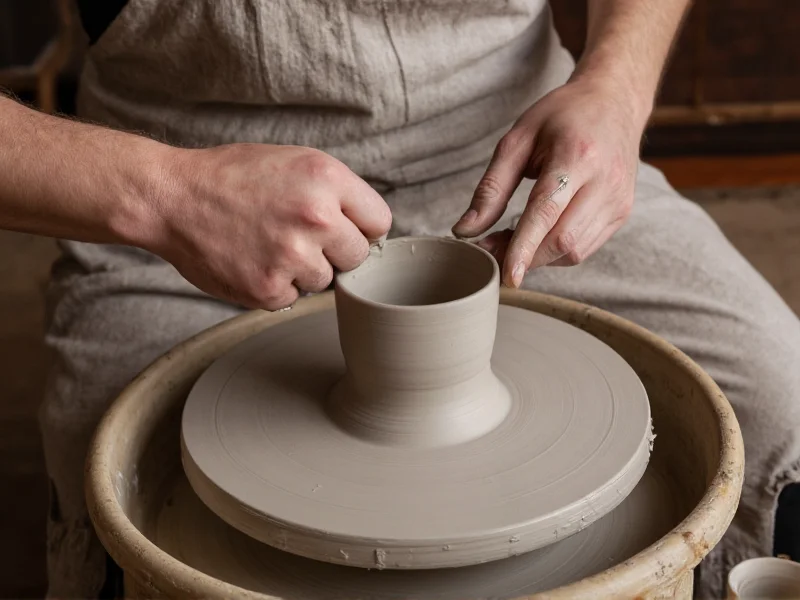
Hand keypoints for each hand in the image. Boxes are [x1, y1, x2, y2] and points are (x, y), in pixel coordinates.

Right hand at [150, 144, 390, 309]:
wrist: (173, 198)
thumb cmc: (234, 178)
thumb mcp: (294, 162)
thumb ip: (337, 193)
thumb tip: (370, 230)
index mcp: (327, 178)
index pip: (379, 222)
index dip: (360, 227)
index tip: (343, 229)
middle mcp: (316, 217)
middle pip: (358, 256)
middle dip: (335, 251)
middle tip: (299, 236)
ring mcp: (292, 256)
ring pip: (326, 280)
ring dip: (304, 269)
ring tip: (268, 243)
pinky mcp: (268, 288)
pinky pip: (293, 296)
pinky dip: (276, 285)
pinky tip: (252, 259)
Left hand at [451, 78, 645, 286]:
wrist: (615, 101)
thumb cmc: (562, 116)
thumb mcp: (517, 139)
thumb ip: (491, 188)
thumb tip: (465, 231)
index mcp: (578, 155)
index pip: (547, 213)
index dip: (524, 248)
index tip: (506, 276)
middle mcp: (605, 181)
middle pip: (562, 240)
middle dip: (525, 256)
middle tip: (491, 247)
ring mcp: (619, 200)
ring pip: (575, 251)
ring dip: (539, 256)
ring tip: (514, 238)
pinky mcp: (622, 213)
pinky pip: (585, 248)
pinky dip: (557, 251)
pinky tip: (540, 234)